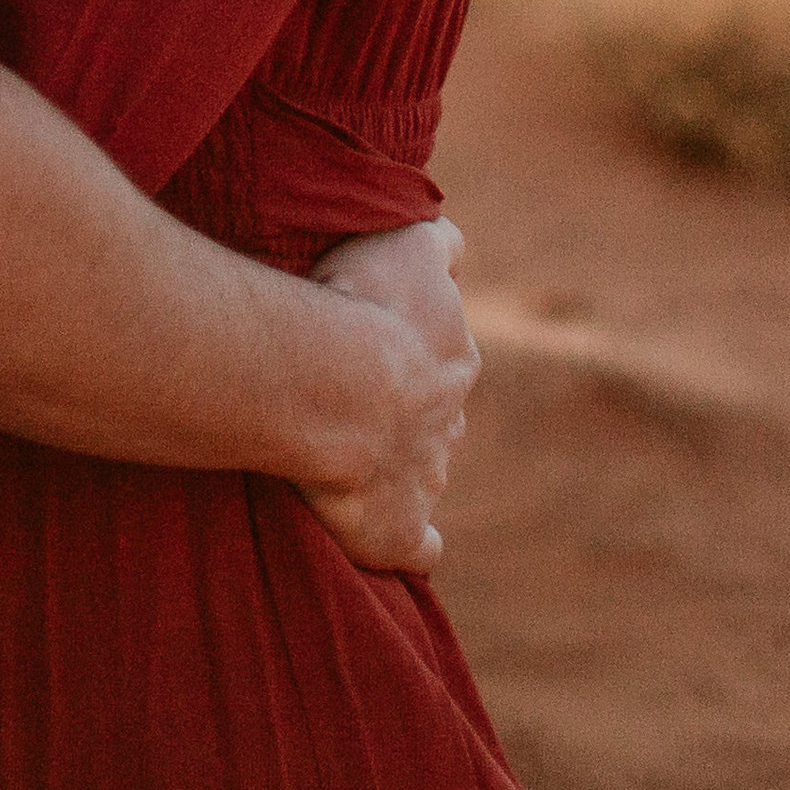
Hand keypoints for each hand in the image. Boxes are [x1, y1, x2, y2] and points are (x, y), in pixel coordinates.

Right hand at [299, 218, 477, 572]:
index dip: (416, 339)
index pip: (449, 344)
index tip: (382, 331)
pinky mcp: (401, 531)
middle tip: (355, 388)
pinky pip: (420, 546)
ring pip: (428, 466)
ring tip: (349, 453)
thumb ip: (437, 243)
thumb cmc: (360, 305)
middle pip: (440, 408)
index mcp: (453, 356)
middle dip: (411, 401)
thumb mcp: (408, 245)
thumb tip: (452, 244)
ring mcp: (428, 476)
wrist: (337, 387)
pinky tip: (399, 541)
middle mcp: (449, 416)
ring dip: (400, 460)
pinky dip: (413, 543)